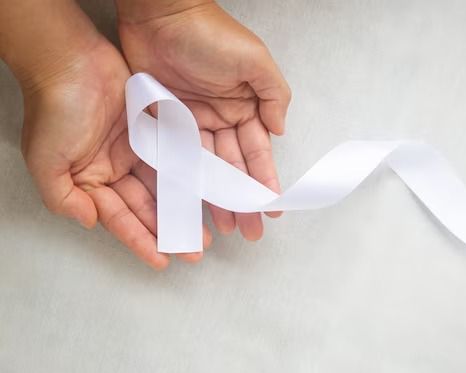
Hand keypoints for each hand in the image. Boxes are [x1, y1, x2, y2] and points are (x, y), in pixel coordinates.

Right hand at [20, 35, 209, 268]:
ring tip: (207, 228)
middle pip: (148, 207)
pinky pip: (174, 156)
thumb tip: (89, 222)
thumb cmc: (54, 109)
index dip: (141, 242)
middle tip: (196, 250)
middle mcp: (114, 169)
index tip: (163, 262)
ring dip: (184, 207)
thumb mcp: (46, 161)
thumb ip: (64, 198)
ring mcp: (135, 149)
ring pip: (165, 185)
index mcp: (90, 181)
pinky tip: (206, 190)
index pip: (120, 218)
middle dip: (170, 231)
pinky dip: (189, 173)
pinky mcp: (152, 129)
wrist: (70, 58)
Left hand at [117, 0, 291, 240]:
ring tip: (224, 229)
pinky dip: (183, 183)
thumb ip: (274, 95)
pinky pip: (175, 160)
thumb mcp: (254, 60)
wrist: (160, 14)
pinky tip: (190, 205)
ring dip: (216, 200)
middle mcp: (220, 121)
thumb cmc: (210, 34)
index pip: (257, 153)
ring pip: (206, 171)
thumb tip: (279, 131)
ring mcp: (191, 125)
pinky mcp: (164, 124)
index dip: (265, 181)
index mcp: (245, 108)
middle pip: (233, 170)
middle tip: (250, 233)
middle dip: (243, 201)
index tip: (271, 208)